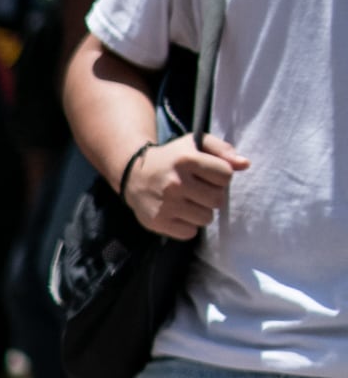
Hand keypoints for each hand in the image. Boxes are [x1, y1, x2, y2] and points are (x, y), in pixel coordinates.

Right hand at [123, 130, 246, 241]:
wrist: (133, 174)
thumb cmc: (171, 158)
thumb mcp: (195, 144)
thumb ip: (222, 149)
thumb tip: (245, 164)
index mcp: (186, 160)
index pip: (226, 176)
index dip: (221, 176)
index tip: (208, 175)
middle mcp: (175, 183)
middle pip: (218, 200)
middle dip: (212, 196)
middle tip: (199, 191)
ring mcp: (166, 205)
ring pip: (206, 218)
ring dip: (201, 212)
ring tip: (189, 203)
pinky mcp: (158, 222)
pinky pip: (190, 232)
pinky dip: (188, 226)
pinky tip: (178, 214)